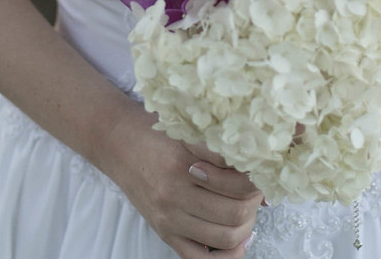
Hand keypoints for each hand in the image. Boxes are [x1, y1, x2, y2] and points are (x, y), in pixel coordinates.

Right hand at [100, 104, 262, 257]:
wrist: (119, 145)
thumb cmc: (157, 135)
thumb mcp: (189, 133)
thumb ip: (221, 150)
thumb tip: (261, 172)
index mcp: (184, 163)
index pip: (238, 183)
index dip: (256, 179)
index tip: (258, 172)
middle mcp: (175, 193)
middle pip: (235, 211)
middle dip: (253, 203)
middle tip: (254, 192)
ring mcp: (169, 218)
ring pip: (225, 236)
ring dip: (245, 226)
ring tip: (245, 211)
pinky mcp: (164, 233)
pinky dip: (227, 255)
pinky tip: (237, 241)